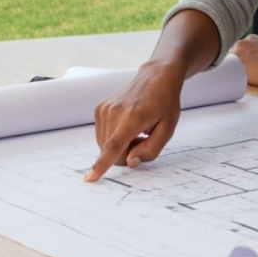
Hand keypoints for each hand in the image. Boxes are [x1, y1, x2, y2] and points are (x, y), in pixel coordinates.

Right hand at [85, 61, 184, 181]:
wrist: (155, 78)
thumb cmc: (164, 104)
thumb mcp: (167, 130)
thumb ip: (150, 150)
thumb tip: (130, 161)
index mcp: (133, 117)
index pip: (114, 146)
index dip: (102, 164)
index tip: (89, 178)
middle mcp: (114, 112)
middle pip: (111, 151)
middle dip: (127, 153)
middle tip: (143, 138)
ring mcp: (104, 109)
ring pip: (104, 146)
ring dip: (120, 146)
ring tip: (136, 130)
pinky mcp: (99, 109)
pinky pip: (102, 136)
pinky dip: (114, 138)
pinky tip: (127, 126)